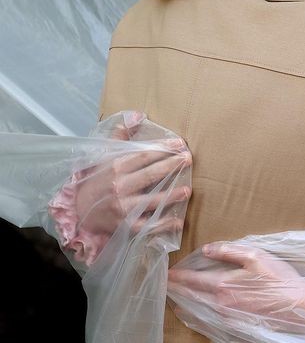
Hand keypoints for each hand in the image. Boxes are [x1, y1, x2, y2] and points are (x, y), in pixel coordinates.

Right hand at [76, 111, 191, 235]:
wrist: (78, 210)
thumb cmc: (97, 179)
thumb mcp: (104, 155)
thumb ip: (120, 135)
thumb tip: (136, 115)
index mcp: (115, 168)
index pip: (144, 155)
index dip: (163, 148)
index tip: (180, 144)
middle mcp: (119, 187)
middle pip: (150, 175)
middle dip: (171, 166)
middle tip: (188, 159)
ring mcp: (122, 208)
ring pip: (151, 201)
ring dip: (171, 196)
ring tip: (188, 190)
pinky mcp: (125, 226)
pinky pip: (147, 226)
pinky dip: (163, 225)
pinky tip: (178, 222)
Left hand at [167, 242, 304, 329]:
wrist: (297, 305)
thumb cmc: (278, 278)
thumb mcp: (255, 256)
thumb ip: (229, 251)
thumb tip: (207, 249)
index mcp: (224, 285)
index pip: (193, 280)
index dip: (178, 276)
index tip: (167, 273)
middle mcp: (221, 305)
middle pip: (190, 297)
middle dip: (176, 290)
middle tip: (166, 284)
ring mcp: (227, 319)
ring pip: (197, 311)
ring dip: (184, 303)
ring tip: (176, 297)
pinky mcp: (235, 326)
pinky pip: (208, 322)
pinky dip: (196, 316)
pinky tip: (194, 313)